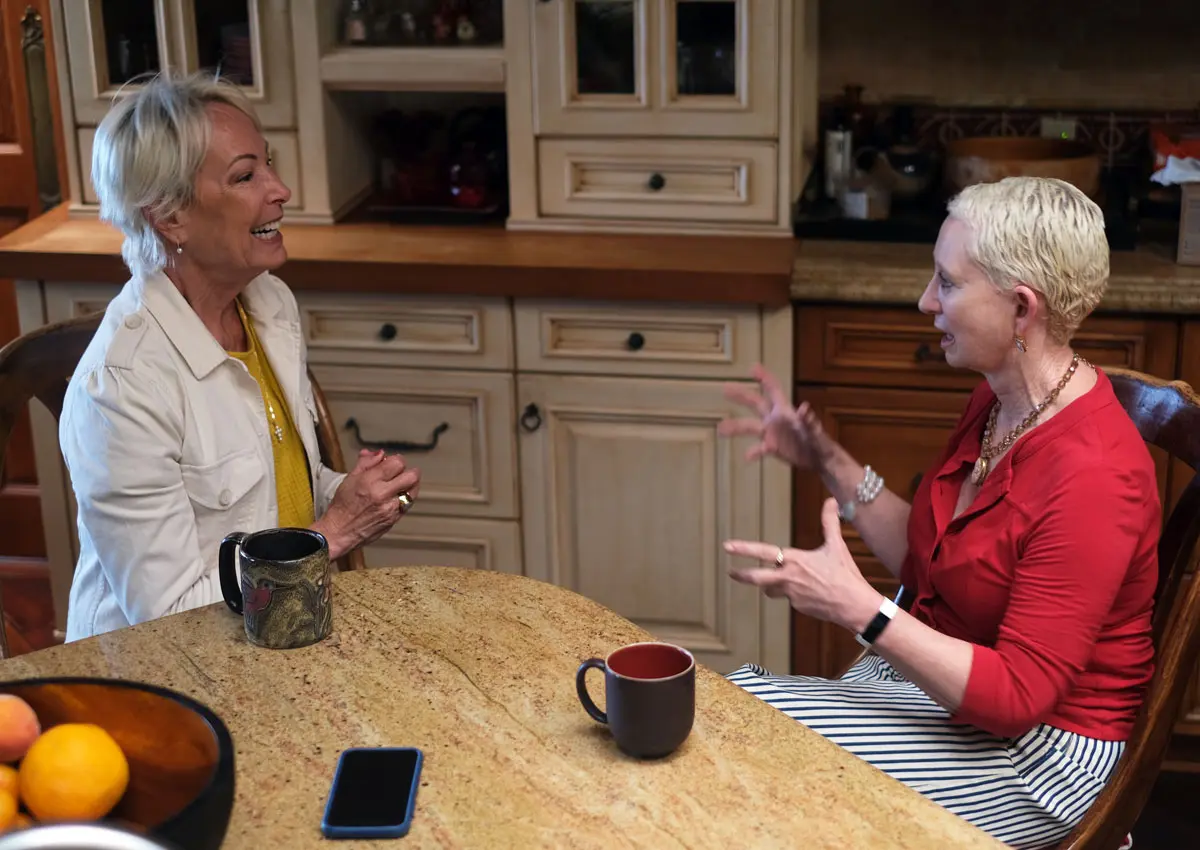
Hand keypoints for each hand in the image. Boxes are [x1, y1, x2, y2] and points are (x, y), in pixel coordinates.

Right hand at [314, 449, 420, 559]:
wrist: (339, 532)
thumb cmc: (342, 506)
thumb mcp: (350, 479)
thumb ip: (366, 463)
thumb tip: (380, 453)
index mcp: (370, 481)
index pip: (397, 463)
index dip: (398, 460)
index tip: (393, 462)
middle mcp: (382, 494)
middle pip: (411, 476)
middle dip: (409, 471)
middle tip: (402, 472)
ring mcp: (390, 508)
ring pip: (413, 491)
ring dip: (410, 485)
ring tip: (402, 484)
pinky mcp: (394, 519)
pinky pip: (408, 504)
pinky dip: (405, 498)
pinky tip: (397, 497)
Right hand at [718, 363, 835, 470]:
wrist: (820, 459)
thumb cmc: (819, 441)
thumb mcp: (814, 431)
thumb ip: (808, 420)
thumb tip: (805, 407)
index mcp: (785, 410)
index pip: (773, 389)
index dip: (763, 378)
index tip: (752, 368)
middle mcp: (775, 419)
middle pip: (755, 403)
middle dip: (741, 395)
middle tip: (725, 388)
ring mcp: (772, 433)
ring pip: (750, 426)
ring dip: (735, 427)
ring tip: (721, 429)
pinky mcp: (772, 447)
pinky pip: (759, 448)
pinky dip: (753, 452)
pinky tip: (747, 456)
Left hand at [723, 497, 880, 631]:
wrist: (854, 605)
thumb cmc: (845, 575)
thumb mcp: (837, 546)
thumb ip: (830, 522)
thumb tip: (831, 501)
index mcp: (795, 560)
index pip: (764, 552)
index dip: (744, 549)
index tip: (727, 546)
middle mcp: (788, 578)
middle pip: (756, 578)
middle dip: (742, 575)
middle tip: (731, 572)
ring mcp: (791, 595)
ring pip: (771, 590)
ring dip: (770, 585)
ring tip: (776, 581)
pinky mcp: (797, 607)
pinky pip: (788, 598)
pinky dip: (793, 593)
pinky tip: (809, 592)